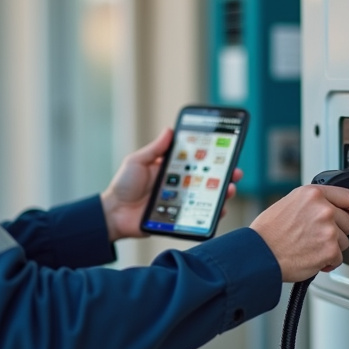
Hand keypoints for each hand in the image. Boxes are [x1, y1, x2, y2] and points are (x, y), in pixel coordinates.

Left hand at [99, 128, 243, 241]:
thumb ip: (154, 149)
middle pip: (207, 180)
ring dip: (222, 193)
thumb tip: (169, 130)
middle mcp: (179, 185)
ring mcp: (181, 202)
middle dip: (224, 175)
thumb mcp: (137, 161)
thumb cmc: (123, 186)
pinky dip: (212, 214)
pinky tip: (220, 209)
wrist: (113, 213)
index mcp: (171, 170)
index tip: (226, 151)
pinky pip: (199, 216)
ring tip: (229, 189)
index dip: (212, 157)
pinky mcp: (179, 219)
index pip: (196, 162)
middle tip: (235, 172)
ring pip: (208, 198)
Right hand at [249, 185, 348, 281]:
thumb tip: (329, 208)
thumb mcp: (288, 203)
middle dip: (336, 232)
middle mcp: (323, 209)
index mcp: (312, 194)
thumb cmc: (268, 233)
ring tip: (310, 246)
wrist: (260, 254)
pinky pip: (339, 258)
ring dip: (331, 247)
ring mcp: (328, 229)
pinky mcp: (330, 250)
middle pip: (348, 222)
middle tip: (315, 236)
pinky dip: (328, 262)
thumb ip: (312, 203)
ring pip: (344, 241)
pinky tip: (312, 257)